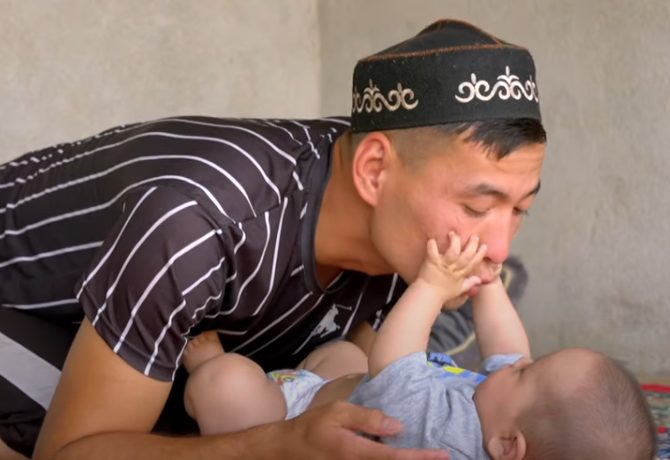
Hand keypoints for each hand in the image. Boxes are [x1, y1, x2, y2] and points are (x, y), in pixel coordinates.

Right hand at [278, 401, 449, 458]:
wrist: (286, 450)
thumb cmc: (312, 427)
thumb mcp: (338, 412)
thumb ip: (368, 419)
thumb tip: (398, 426)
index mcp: (356, 452)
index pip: (396, 458)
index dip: (421, 458)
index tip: (443, 456)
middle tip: (441, 458)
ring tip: (426, 456)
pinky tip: (400, 456)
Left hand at [416, 233, 485, 302]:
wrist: (428, 296)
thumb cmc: (443, 293)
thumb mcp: (459, 289)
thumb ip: (470, 283)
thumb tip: (479, 279)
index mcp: (460, 274)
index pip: (473, 263)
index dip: (480, 254)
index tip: (484, 246)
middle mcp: (453, 269)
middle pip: (466, 256)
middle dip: (471, 245)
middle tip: (474, 236)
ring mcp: (443, 266)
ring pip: (452, 252)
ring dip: (454, 242)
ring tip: (453, 233)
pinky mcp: (432, 263)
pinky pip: (432, 253)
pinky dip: (432, 246)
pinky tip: (432, 239)